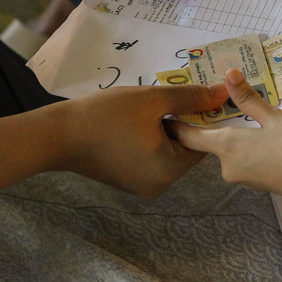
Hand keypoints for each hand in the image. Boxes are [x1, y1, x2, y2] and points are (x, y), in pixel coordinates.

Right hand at [55, 83, 227, 197]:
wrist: (56, 135)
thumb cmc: (105, 114)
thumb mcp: (152, 99)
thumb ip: (192, 97)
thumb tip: (224, 93)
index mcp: (169, 169)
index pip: (202, 142)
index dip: (198, 118)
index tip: (188, 98)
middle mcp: (160, 185)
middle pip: (185, 149)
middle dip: (178, 124)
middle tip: (160, 103)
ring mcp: (143, 187)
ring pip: (168, 153)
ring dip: (162, 131)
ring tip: (143, 112)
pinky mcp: (129, 183)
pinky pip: (151, 159)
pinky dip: (148, 142)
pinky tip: (131, 126)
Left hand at [172, 69, 281, 217]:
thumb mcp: (275, 117)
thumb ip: (248, 98)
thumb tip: (228, 74)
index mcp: (227, 147)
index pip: (189, 136)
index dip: (177, 123)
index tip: (170, 110)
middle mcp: (228, 166)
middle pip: (211, 142)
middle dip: (214, 123)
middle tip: (219, 100)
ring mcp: (242, 178)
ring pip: (230, 151)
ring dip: (235, 135)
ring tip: (247, 114)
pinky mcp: (256, 184)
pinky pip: (244, 160)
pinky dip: (247, 147)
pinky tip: (264, 137)